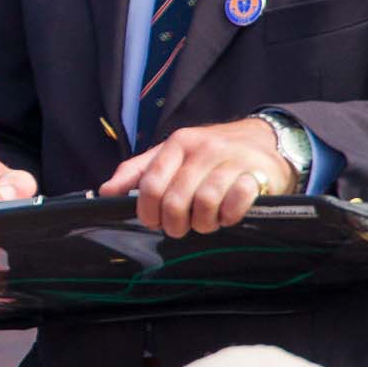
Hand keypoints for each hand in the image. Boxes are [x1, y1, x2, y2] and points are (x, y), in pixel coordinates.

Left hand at [98, 118, 296, 238]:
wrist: (262, 139)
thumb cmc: (208, 153)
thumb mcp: (170, 155)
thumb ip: (137, 172)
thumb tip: (105, 192)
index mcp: (177, 144)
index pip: (150, 184)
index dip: (147, 211)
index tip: (153, 222)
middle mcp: (203, 149)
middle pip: (176, 199)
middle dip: (174, 223)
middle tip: (179, 228)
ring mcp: (231, 160)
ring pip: (205, 202)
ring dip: (202, 223)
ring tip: (204, 223)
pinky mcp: (258, 173)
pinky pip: (237, 201)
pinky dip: (229, 215)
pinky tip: (227, 216)